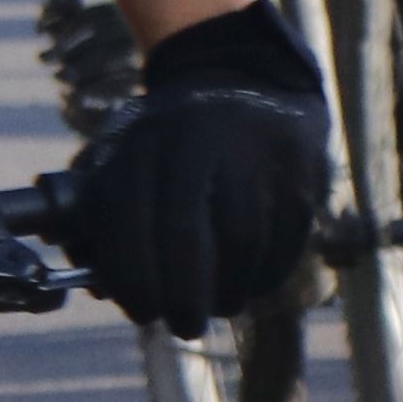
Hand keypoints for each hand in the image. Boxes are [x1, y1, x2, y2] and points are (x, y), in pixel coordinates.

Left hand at [58, 0, 328, 332]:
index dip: (136, 283)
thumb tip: (101, 287)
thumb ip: (106, 219)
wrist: (246, 76)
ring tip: (221, 304)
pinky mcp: (302, 167)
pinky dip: (267, 275)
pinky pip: (286, 240)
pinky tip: (251, 283)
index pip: (137, 227)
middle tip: (184, 325)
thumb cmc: (174, 142)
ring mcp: (257, 152)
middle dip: (184, 299)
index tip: (143, 313)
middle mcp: (203, 142)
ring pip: (244, 245)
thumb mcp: (129, 157)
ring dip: (230, 292)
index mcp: (150, 143)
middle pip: (190, 241)